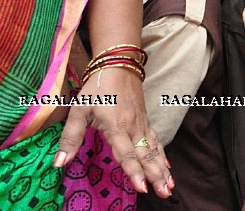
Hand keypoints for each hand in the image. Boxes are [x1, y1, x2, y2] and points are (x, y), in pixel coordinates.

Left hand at [55, 68, 173, 197]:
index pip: (127, 153)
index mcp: (116, 127)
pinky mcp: (146, 121)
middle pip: (147, 155)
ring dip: (163, 169)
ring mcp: (142, 124)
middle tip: (165, 192)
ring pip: (155, 150)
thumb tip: (59, 163)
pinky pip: (156, 141)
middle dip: (156, 175)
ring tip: (170, 186)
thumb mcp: (79, 109)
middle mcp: (133, 128)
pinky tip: (168, 167)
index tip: (142, 187)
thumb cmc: (97, 88)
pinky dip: (163, 155)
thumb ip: (71, 137)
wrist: (119, 65)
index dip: (134, 171)